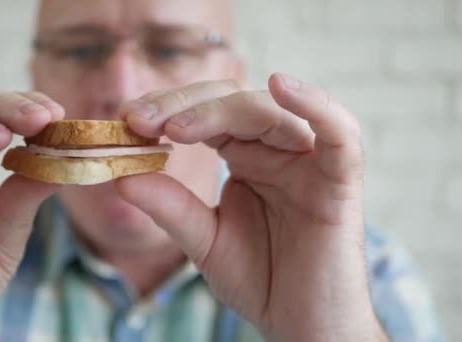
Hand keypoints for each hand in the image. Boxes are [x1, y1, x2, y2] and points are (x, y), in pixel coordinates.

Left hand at [117, 74, 387, 340]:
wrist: (303, 326)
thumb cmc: (261, 280)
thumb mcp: (203, 240)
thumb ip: (170, 207)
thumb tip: (121, 177)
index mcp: (245, 157)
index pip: (206, 114)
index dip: (167, 109)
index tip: (126, 121)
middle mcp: (276, 151)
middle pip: (233, 101)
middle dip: (183, 105)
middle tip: (140, 120)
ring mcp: (308, 162)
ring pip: (270, 112)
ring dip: (221, 111)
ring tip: (176, 127)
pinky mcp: (340, 182)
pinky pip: (340, 134)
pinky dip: (316, 106)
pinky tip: (282, 85)